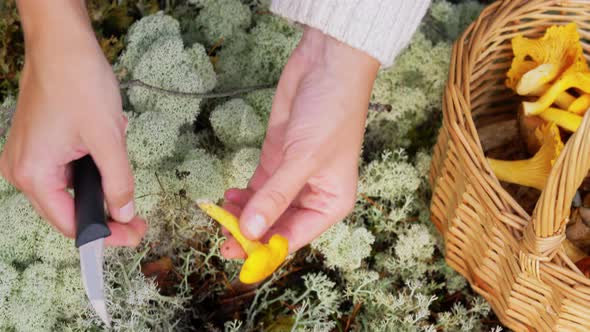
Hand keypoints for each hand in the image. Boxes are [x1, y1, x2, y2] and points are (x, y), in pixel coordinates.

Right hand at [0, 0, 145, 245]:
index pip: (71, 223)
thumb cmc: (79, 83)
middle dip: (106, 214)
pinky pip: (67, 169)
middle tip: (138, 220)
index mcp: (34, 174)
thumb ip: (118, 181)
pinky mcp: (37, 144)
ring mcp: (28, 156)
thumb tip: (124, 213)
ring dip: (100, 188)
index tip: (133, 236)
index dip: (105, 234)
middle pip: (69, 209)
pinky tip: (107, 152)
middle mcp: (23, 170)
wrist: (62, 43)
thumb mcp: (108, 138)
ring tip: (124, 178)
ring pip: (71, 189)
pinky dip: (90, 168)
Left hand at [221, 26, 379, 257]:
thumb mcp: (302, 159)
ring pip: (264, 208)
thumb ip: (274, 197)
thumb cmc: (331, 114)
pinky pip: (257, 187)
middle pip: (277, 225)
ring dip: (243, 215)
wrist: (327, 66)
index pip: (294, 236)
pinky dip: (242, 196)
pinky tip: (227, 198)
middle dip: (250, 232)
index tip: (236, 255)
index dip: (265, 248)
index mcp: (330, 202)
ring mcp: (292, 177)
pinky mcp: (277, 158)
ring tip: (220, 216)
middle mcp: (313, 194)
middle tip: (221, 239)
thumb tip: (248, 231)